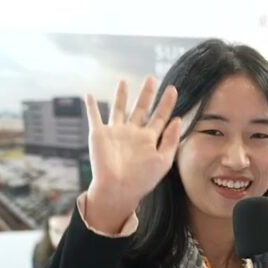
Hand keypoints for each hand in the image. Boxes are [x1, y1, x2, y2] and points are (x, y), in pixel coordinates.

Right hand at [85, 77, 181, 233]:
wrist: (117, 190)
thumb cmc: (142, 180)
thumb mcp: (163, 161)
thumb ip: (171, 140)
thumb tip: (178, 120)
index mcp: (149, 139)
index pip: (160, 117)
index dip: (167, 103)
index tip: (173, 89)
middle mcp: (133, 133)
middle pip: (141, 108)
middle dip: (146, 94)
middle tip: (152, 78)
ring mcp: (116, 133)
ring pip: (119, 109)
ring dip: (121, 95)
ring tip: (124, 81)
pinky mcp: (99, 135)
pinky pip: (94, 117)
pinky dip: (91, 106)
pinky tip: (89, 95)